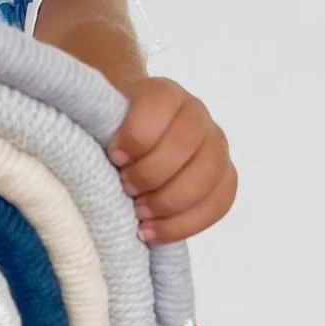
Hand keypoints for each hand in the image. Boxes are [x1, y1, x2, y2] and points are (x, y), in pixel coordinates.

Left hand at [107, 77, 236, 244]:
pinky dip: (185, 224)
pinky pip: (219, 203)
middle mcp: (196, 113)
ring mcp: (215, 145)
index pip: (161, 105)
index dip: (137, 136)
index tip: (114, 158)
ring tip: (139, 215)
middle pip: (186, 143)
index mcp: (163, 92)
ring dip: (169, 203)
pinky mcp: (224, 177)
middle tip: (126, 190)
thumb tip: (103, 162)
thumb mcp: (100, 121)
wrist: (133, 139)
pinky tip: (154, 233)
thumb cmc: (112, 132)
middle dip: (151, 174)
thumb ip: (99, 131)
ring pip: (208, 175)